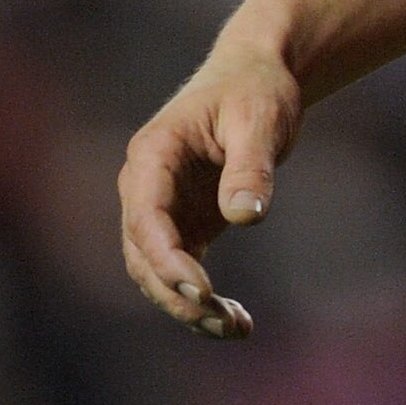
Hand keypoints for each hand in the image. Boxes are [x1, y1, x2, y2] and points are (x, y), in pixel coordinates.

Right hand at [117, 43, 301, 339]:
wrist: (258, 75)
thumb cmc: (256, 89)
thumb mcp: (261, 118)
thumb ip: (250, 166)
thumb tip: (245, 218)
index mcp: (152, 155)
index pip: (145, 218)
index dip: (167, 259)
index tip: (202, 289)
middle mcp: (145, 188)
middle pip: (144, 256)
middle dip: (178, 295)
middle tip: (223, 321)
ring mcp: (162, 209)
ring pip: (159, 273)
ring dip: (189, 307)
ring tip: (237, 329)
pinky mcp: (185, 224)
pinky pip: (183, 272)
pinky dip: (204, 300)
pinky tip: (237, 323)